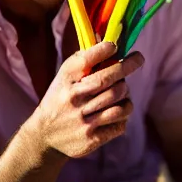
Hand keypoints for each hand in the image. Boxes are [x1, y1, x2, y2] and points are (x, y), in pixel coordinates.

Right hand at [31, 41, 143, 158]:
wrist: (44, 135)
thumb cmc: (60, 98)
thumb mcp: (64, 79)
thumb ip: (83, 62)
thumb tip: (108, 42)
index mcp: (65, 80)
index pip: (86, 61)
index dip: (103, 50)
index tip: (114, 46)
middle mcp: (73, 98)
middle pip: (108, 80)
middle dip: (127, 66)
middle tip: (138, 58)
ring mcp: (82, 119)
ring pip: (119, 102)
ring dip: (126, 95)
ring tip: (124, 91)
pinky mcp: (91, 138)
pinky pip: (120, 123)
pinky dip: (123, 114)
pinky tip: (119, 109)